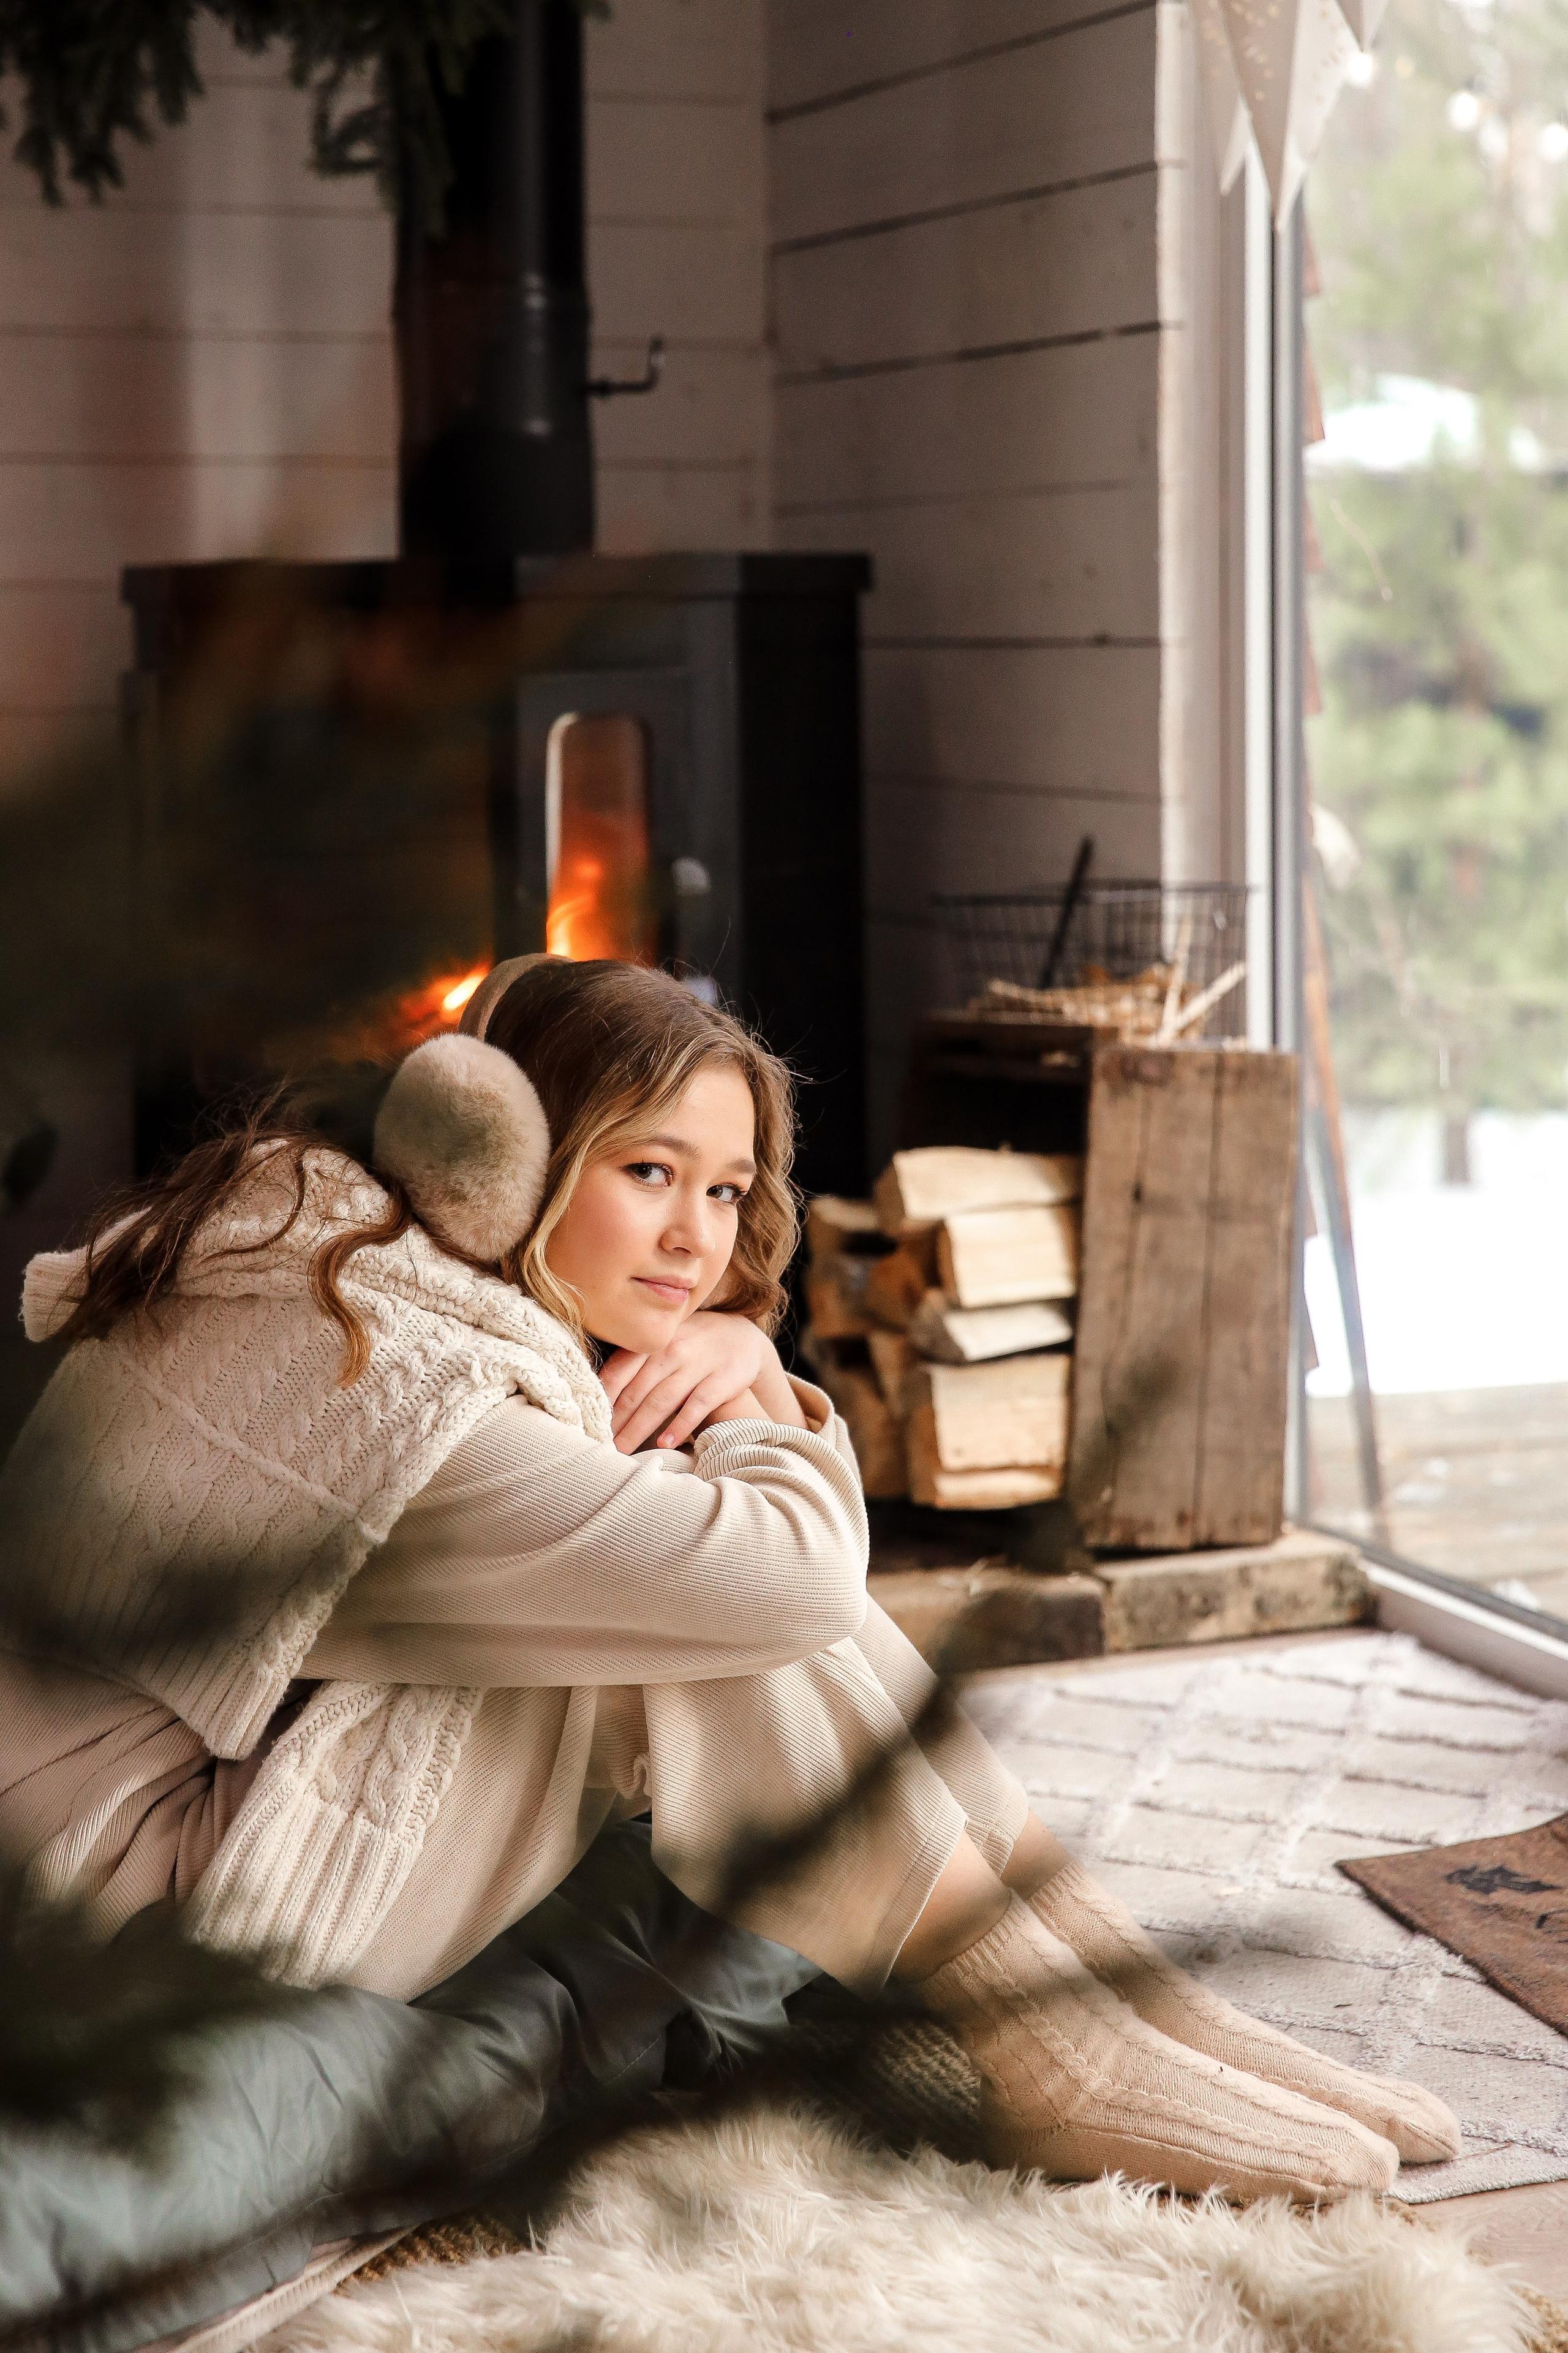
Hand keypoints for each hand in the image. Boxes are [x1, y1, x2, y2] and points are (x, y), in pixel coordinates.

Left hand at [600, 1311, 800, 1453]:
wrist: (741, 1335)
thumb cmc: (689, 1344)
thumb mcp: (663, 1343)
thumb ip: (634, 1362)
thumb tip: (595, 1392)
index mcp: (652, 1341)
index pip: (619, 1371)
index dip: (601, 1398)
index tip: (587, 1421)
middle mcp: (672, 1350)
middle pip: (636, 1391)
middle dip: (616, 1421)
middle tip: (599, 1445)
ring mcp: (698, 1364)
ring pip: (662, 1401)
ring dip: (639, 1429)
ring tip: (622, 1450)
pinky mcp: (721, 1380)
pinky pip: (696, 1406)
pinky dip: (679, 1425)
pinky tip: (664, 1443)